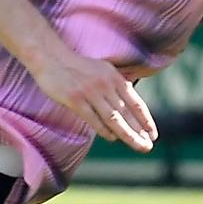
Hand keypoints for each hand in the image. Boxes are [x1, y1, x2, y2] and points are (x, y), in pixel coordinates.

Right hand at [32, 46, 156, 152]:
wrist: (50, 57)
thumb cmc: (76, 66)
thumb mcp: (102, 70)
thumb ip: (115, 86)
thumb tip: (128, 108)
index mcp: (114, 77)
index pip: (136, 103)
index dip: (146, 120)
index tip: (153, 134)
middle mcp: (105, 84)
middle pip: (127, 113)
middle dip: (139, 132)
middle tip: (148, 147)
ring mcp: (90, 92)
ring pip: (113, 118)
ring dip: (127, 135)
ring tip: (137, 146)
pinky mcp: (75, 100)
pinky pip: (93, 119)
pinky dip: (104, 130)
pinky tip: (112, 138)